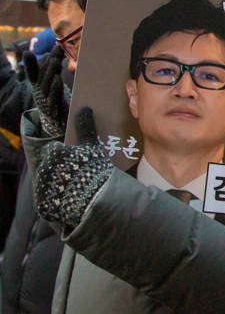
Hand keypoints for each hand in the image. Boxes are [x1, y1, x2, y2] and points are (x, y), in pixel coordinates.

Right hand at [24, 46, 69, 136]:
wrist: (57, 124)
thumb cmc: (55, 100)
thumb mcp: (52, 84)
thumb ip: (52, 70)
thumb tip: (54, 53)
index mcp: (38, 86)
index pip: (34, 72)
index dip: (30, 64)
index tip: (27, 53)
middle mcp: (39, 92)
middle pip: (42, 75)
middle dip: (48, 61)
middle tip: (55, 49)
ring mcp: (45, 100)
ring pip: (47, 84)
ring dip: (51, 71)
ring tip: (56, 60)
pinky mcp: (53, 108)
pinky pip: (53, 97)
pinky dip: (55, 87)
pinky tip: (58, 79)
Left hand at [34, 107, 112, 230]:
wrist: (95, 199)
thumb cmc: (94, 168)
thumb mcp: (92, 146)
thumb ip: (86, 127)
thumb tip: (84, 108)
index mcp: (54, 153)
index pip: (53, 149)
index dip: (62, 152)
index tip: (73, 157)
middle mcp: (43, 169)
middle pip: (48, 165)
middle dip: (57, 167)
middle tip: (74, 171)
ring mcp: (42, 189)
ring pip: (46, 182)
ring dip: (55, 182)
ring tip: (72, 186)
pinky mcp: (43, 205)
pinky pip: (47, 199)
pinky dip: (55, 198)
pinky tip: (68, 198)